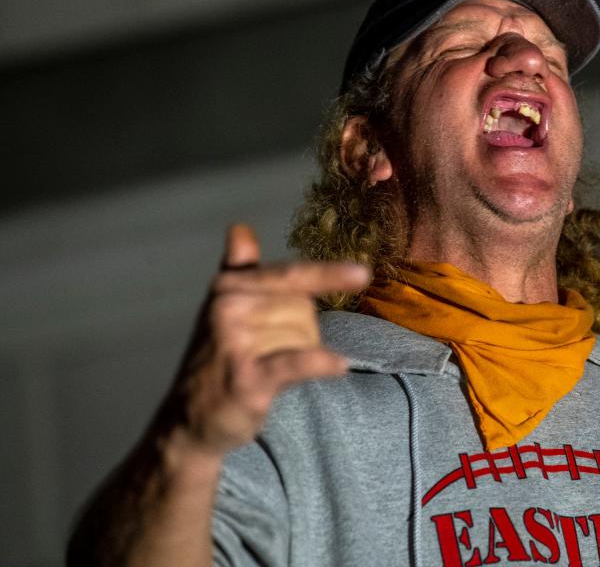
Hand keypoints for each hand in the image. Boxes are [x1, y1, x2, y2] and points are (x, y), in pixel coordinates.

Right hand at [159, 224, 369, 457]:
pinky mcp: (246, 378)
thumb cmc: (216, 359)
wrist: (187, 420)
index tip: (363, 275)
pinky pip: (297, 361)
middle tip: (271, 354)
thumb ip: (238, 269)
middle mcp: (227, 309)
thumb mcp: (223, 308)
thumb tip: (239, 227)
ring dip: (301, 355)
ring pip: (304, 338)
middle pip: (302, 310)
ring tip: (269, 370)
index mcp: (228, 287)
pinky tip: (338, 365)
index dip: (328, 274)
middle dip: (303, 332)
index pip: (290, 275)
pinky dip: (321, 363)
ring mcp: (234, 344)